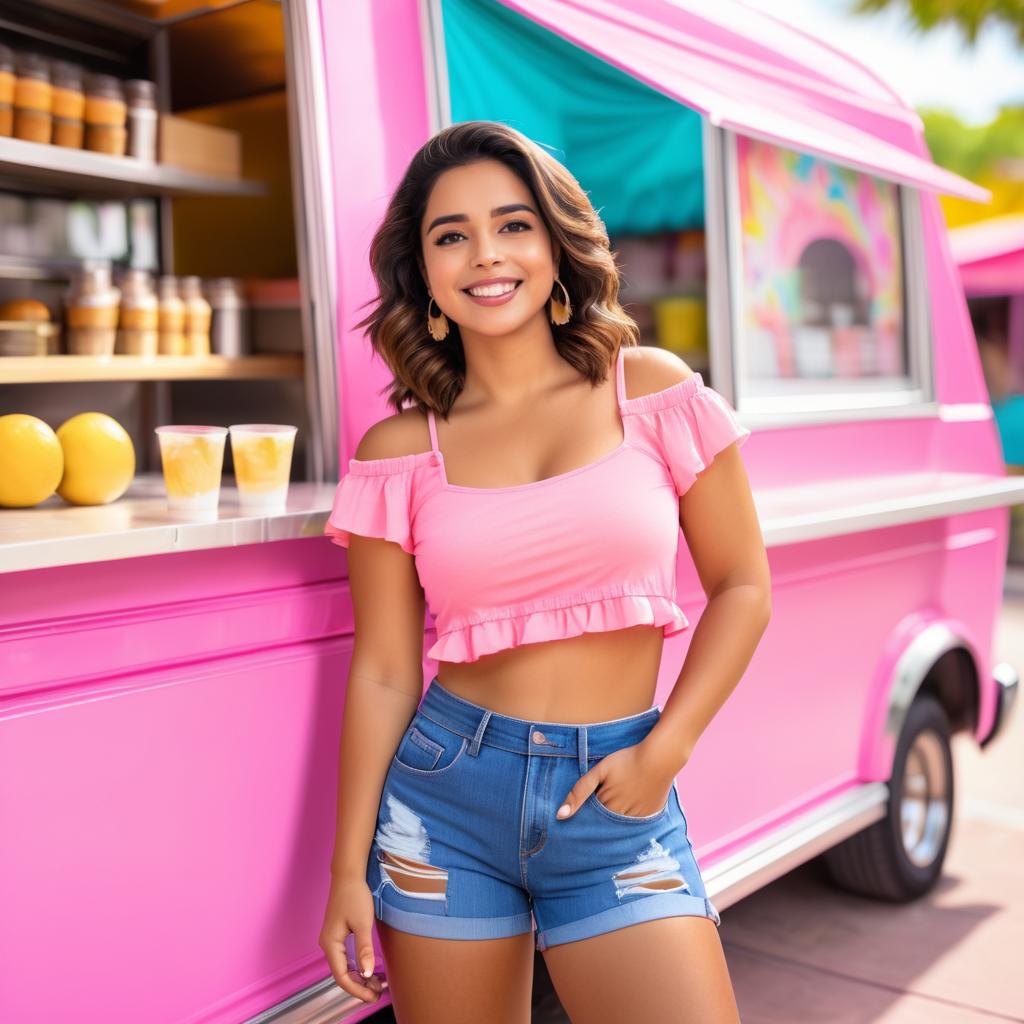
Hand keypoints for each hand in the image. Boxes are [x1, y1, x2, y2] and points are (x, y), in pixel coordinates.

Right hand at [318, 875, 386, 1004]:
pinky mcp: (338, 934)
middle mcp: (327, 944)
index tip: (373, 996)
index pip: (341, 977)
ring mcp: (332, 939)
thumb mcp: (363, 923)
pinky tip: (369, 969)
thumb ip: (364, 950)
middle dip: (360, 986)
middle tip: (378, 993)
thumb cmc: (355, 896)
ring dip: (359, 977)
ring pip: (344, 967)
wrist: (349, 875)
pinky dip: (357, 966)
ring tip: (377, 984)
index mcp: (331, 944)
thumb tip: (368, 974)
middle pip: (342, 974)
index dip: (357, 990)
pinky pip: (345, 958)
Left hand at [554, 739, 679, 819]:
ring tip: (616, 804)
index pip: (589, 820)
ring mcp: (637, 819)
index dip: (584, 816)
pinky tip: (630, 805)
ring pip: (619, 826)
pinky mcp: (650, 816)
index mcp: (606, 808)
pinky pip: (635, 824)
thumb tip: (560, 815)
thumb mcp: (599, 771)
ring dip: (613, 822)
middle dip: (597, 822)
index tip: (580, 815)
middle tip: (600, 807)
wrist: (659, 758)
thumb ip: (580, 791)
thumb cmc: (627, 760)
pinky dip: (629, 820)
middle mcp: (621, 818)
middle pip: (604, 825)